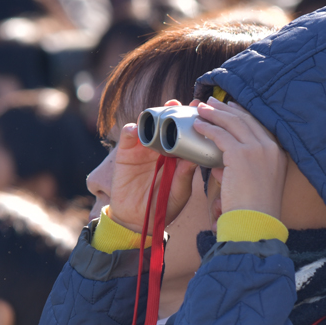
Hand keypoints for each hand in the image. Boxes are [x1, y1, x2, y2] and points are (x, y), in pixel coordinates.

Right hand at [108, 101, 197, 233]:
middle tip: (179, 104)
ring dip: (153, 115)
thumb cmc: (162, 207)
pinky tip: (136, 129)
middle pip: (166, 123)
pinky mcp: (125, 153)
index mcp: (177, 155)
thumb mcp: (179, 193)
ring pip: (147, 124)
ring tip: (160, 111)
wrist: (137, 220)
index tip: (199, 111)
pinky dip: (131, 130)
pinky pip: (128, 136)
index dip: (190, 121)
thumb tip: (195, 159)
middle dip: (172, 111)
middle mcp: (160, 148)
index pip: (184, 133)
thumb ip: (185, 176)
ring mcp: (142, 149)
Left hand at [193, 98, 287, 218]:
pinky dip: (208, 128)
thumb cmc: (253, 212)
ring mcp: (258, 149)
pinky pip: (221, 135)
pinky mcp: (241, 155)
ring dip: (215, 114)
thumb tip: (220, 167)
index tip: (229, 107)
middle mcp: (271, 147)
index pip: (258, 125)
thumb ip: (238, 172)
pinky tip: (198, 125)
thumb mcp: (253, 186)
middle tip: (211, 102)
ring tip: (201, 109)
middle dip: (226, 109)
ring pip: (233, 123)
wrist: (256, 223)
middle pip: (246, 119)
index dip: (242, 114)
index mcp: (278, 154)